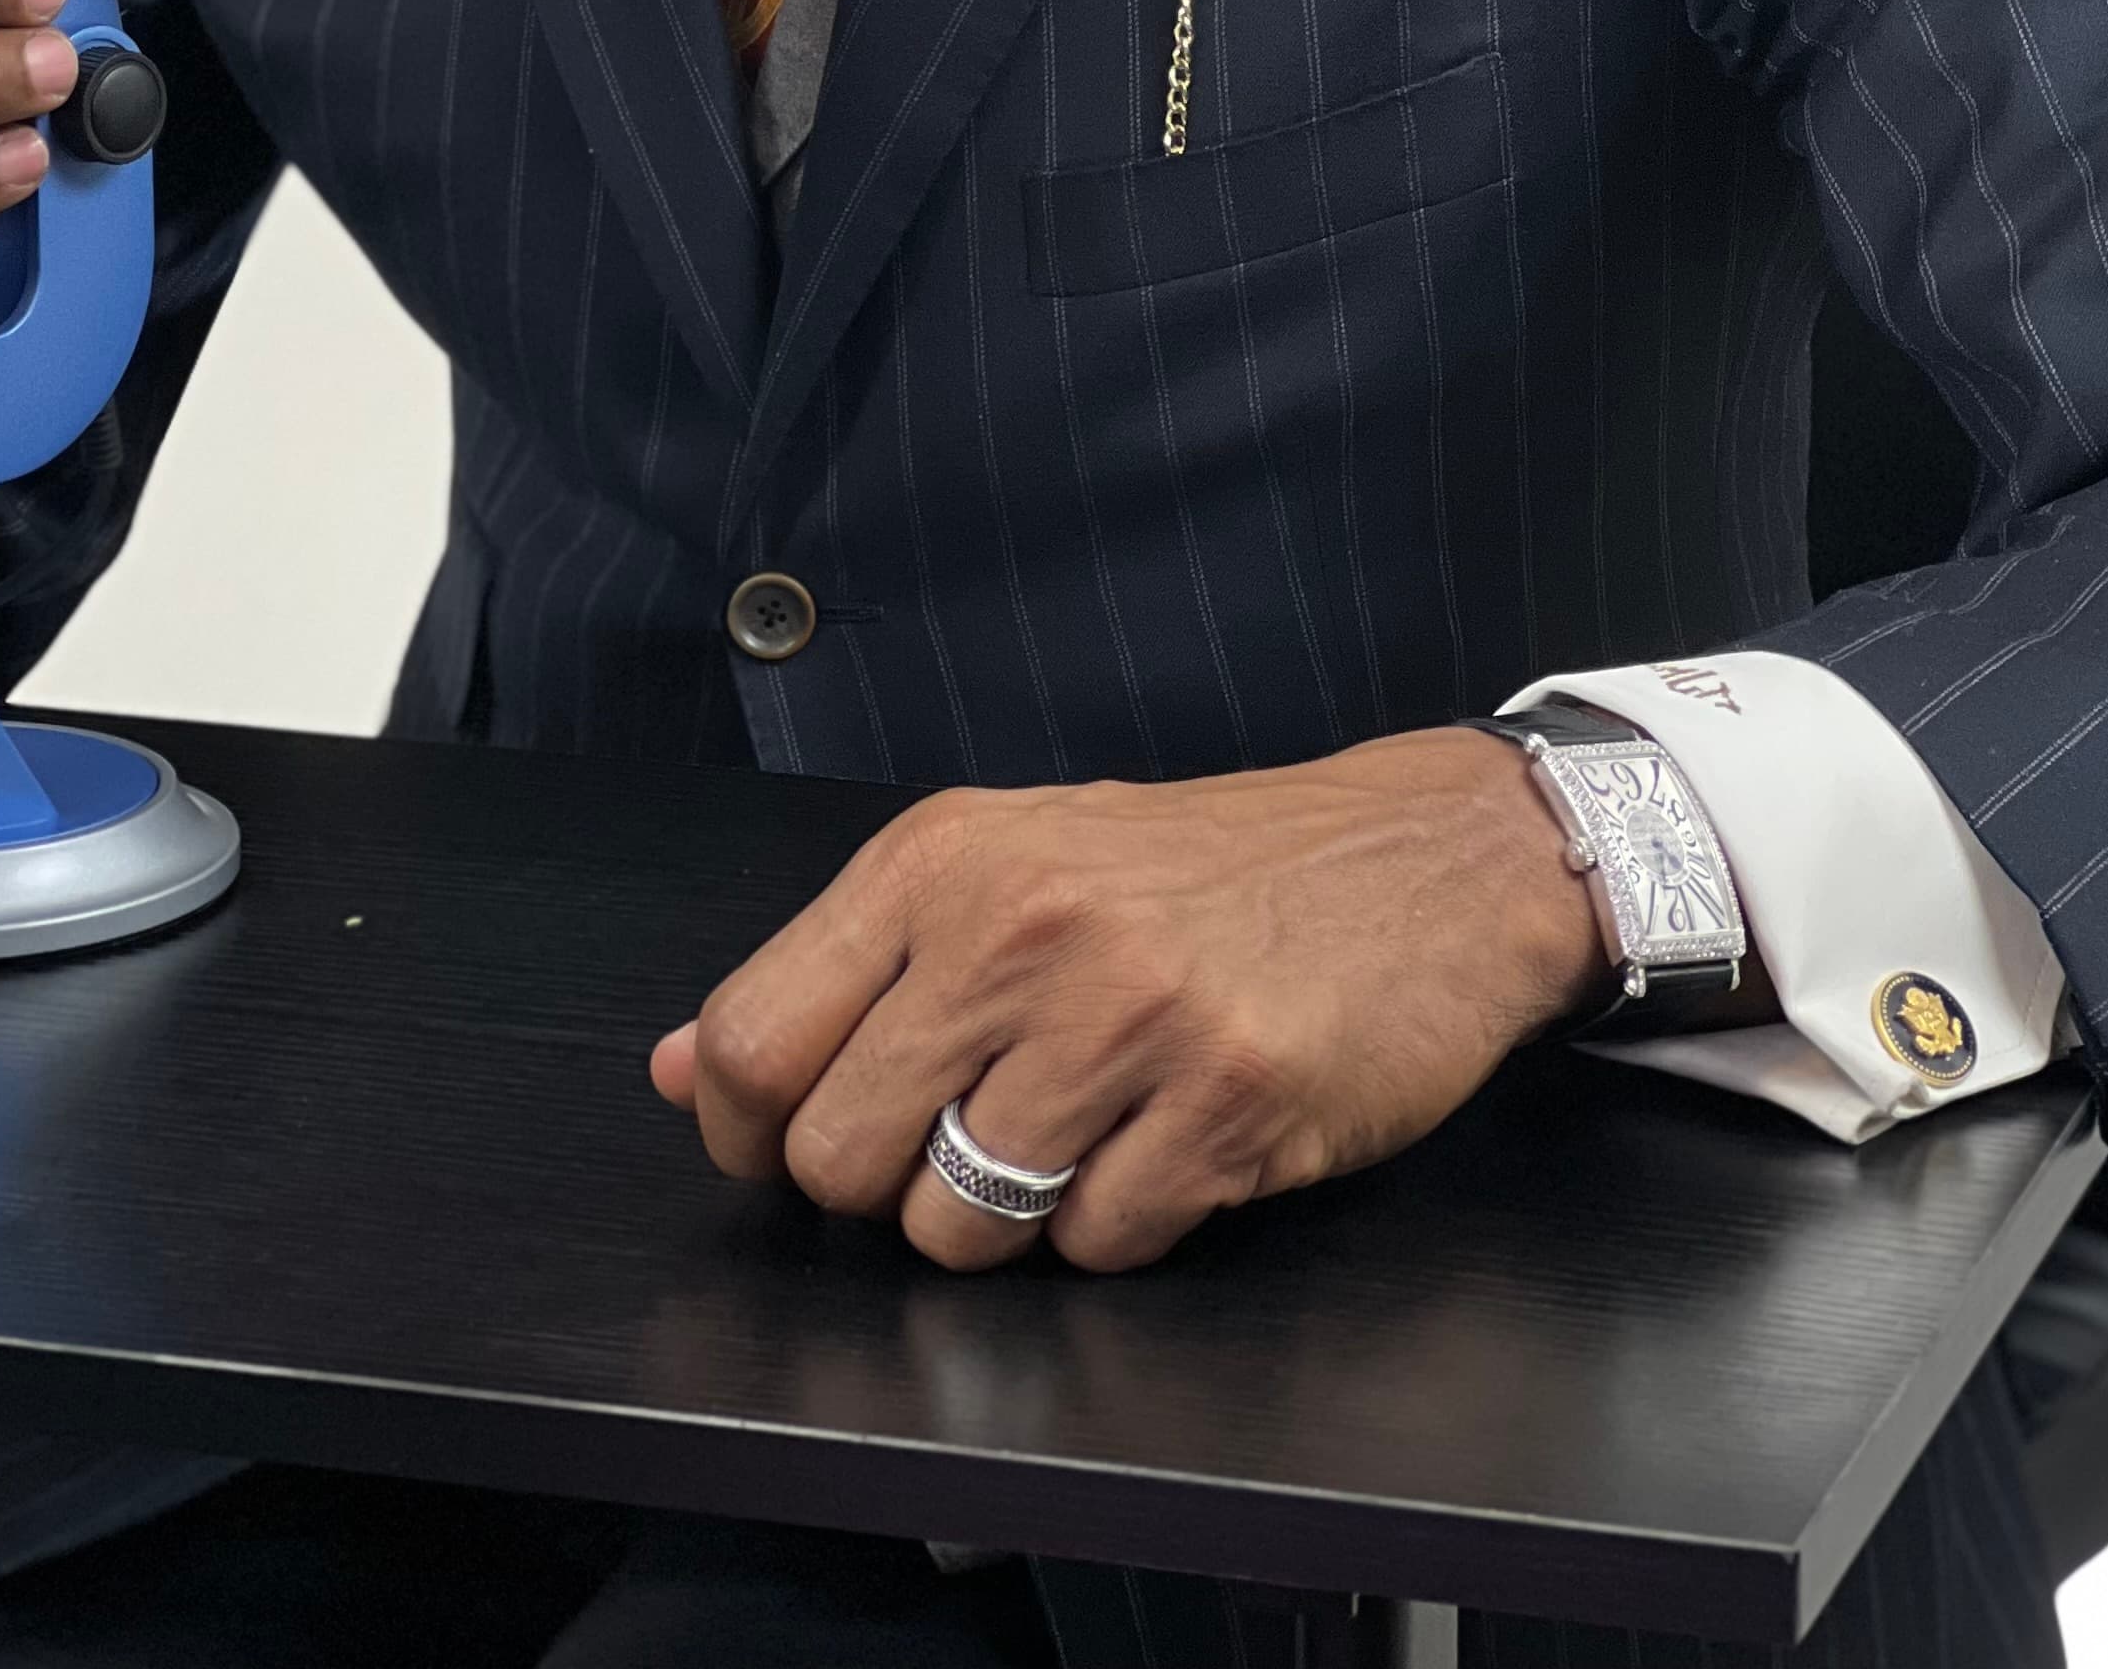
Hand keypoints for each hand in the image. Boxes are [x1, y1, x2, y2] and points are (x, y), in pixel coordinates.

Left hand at [651, 730, 1610, 1272]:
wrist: (1424, 862)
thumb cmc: (1206, 871)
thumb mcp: (1008, 865)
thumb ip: (846, 968)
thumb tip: (683, 1067)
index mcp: (945, 857)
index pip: (754, 1038)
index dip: (748, 1131)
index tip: (787, 1145)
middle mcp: (1019, 926)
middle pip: (841, 1158)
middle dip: (887, 1187)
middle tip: (967, 1138)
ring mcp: (1126, 1016)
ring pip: (958, 1226)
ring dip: (1006, 1221)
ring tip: (1078, 1136)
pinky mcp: (1225, 1102)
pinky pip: (1096, 1249)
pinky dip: (1119, 1227)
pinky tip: (1167, 1144)